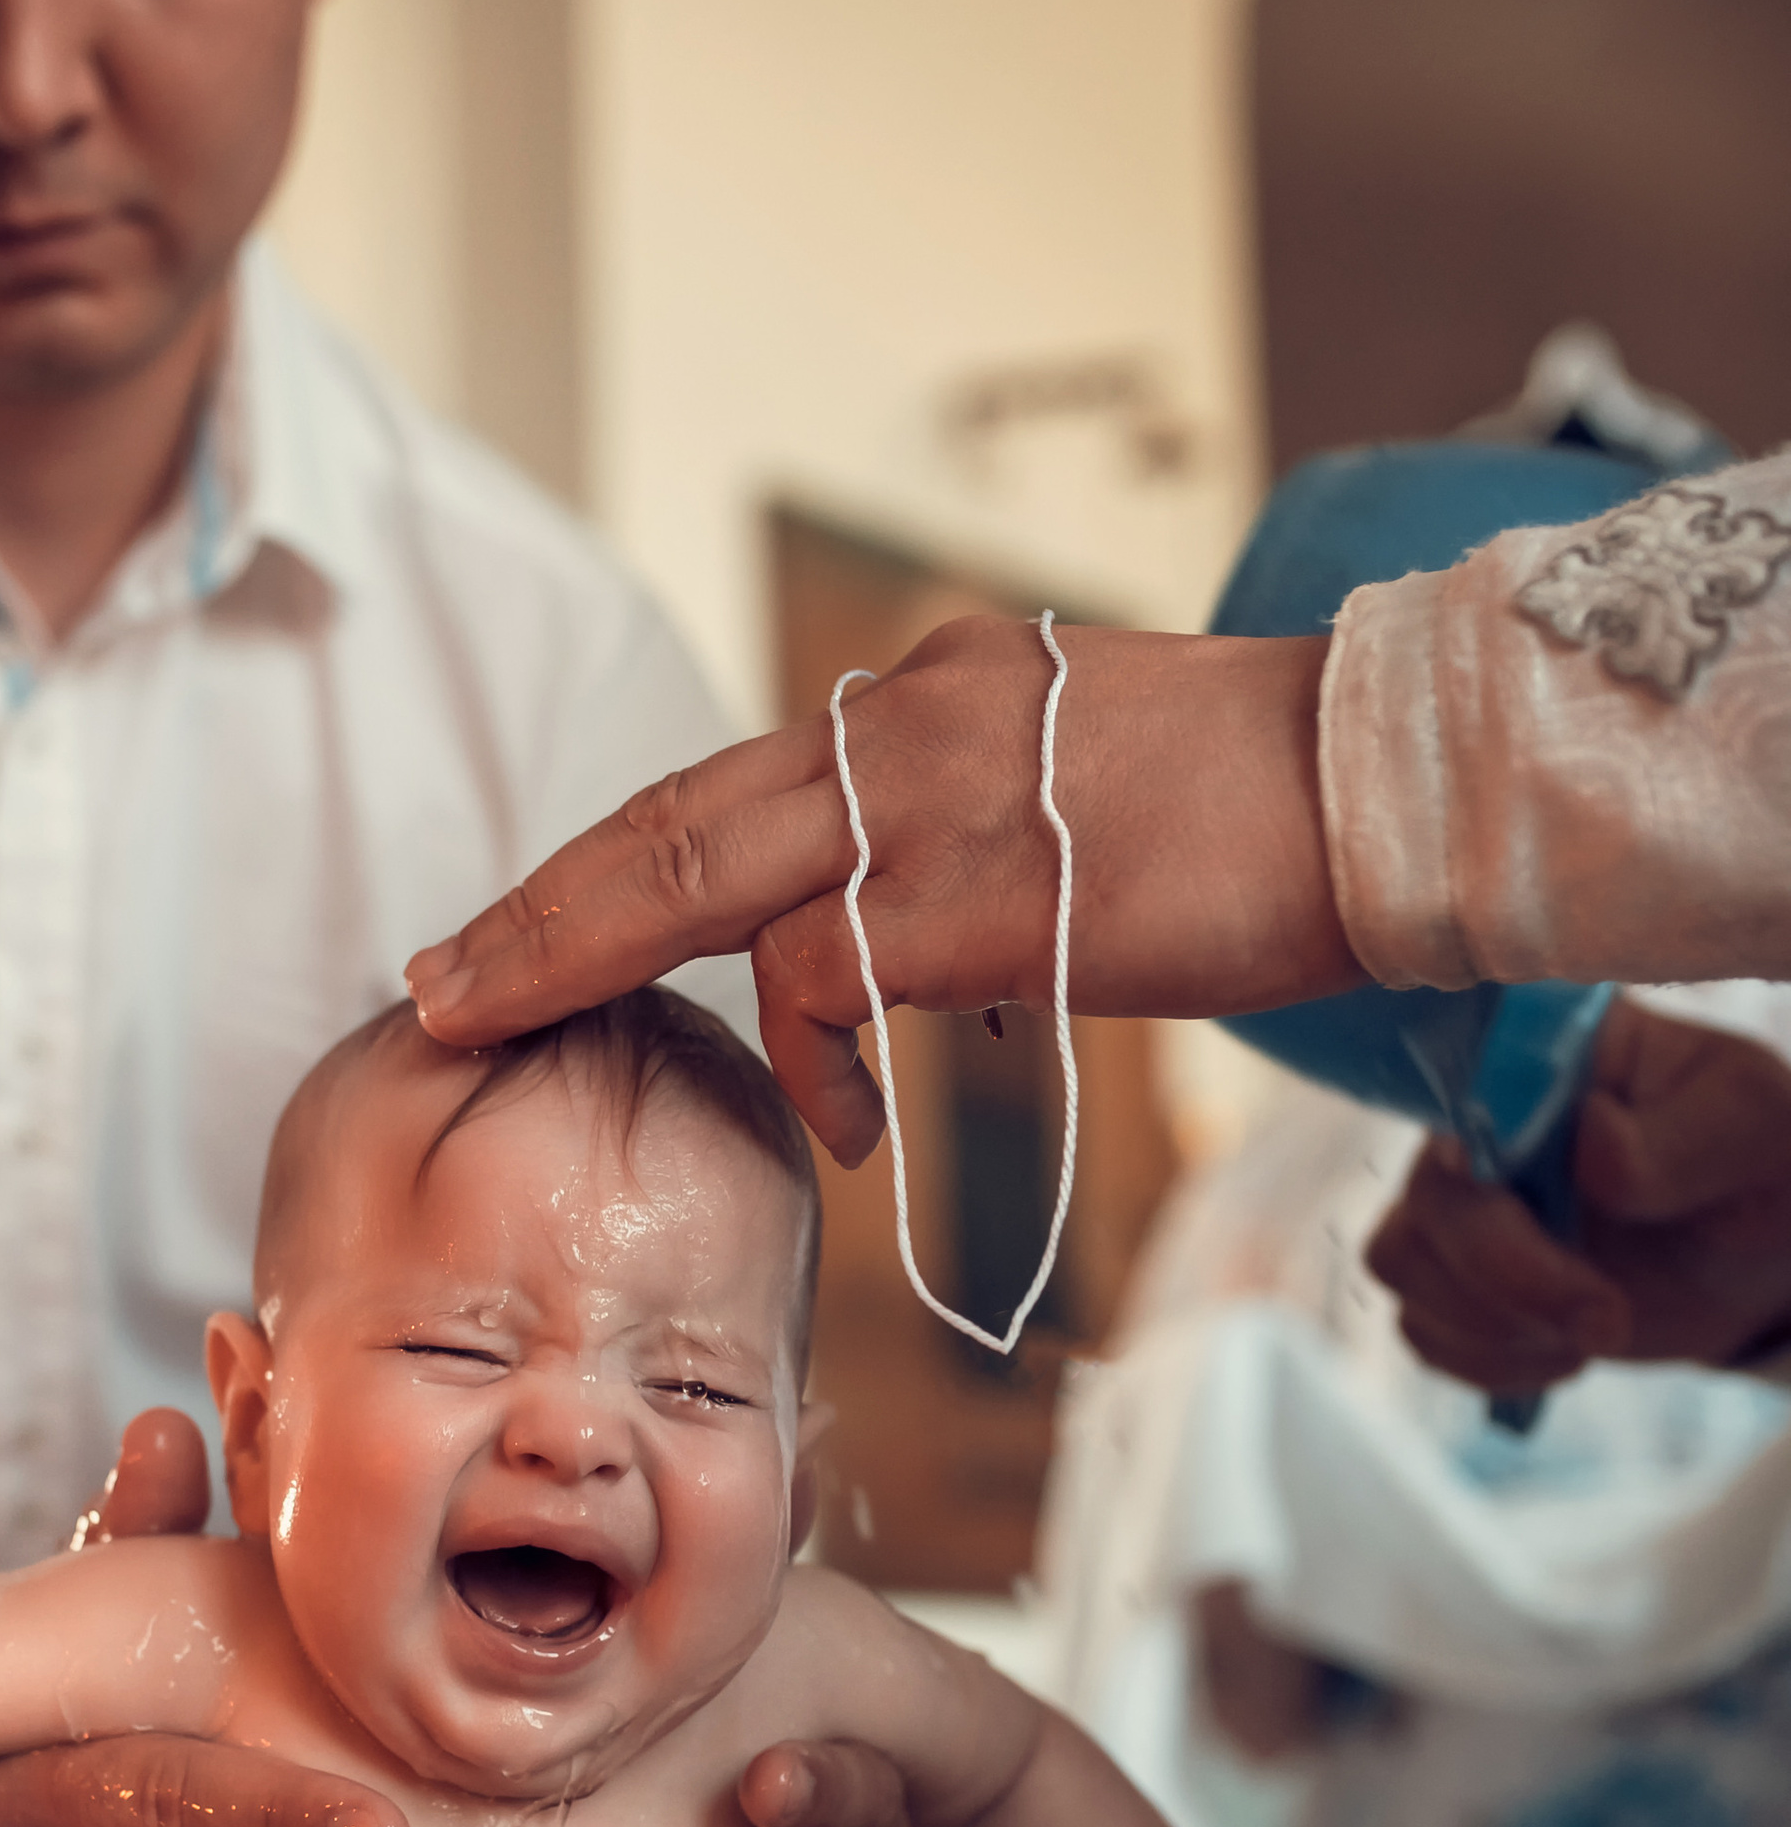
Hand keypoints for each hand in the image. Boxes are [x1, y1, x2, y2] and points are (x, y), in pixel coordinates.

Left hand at [405, 623, 1353, 1155]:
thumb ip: (979, 855)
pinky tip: (846, 1128)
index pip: (735, 786)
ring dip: (586, 965)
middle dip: (537, 909)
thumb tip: (922, 961)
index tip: (520, 926)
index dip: (613, 864)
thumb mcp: (1093, 806)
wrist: (1391, 784)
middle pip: (670, 819)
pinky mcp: (978, 885)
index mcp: (932, 699)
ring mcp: (936, 797)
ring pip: (698, 879)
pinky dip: (806, 1053)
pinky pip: (824, 973)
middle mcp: (910, 723)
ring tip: (503, 1035)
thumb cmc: (1270, 819)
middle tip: (435, 983)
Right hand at [1366, 1003, 1790, 1390]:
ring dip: (1497, 1323)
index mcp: (1544, 1054)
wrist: (1756, 1259)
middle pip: (1431, 1193)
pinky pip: (1422, 1328)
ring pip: (1403, 1262)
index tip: (1518, 1199)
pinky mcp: (1453, 1277)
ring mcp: (1459, 1200)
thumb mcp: (1759, 1130)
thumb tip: (1592, 1148)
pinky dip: (1493, 1360)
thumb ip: (1685, 1137)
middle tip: (1607, 1320)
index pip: (1460, 1074)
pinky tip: (1565, 1351)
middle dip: (1509, 1275)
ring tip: (1600, 1328)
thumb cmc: (1758, 1166)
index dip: (1473, 1146)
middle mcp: (1479, 1119)